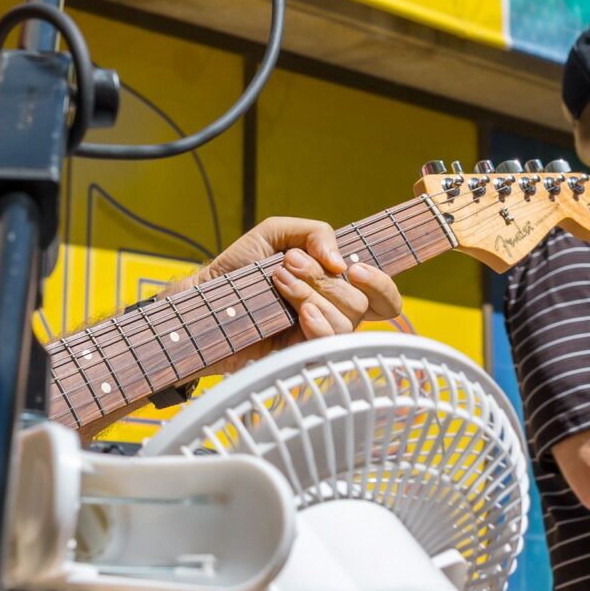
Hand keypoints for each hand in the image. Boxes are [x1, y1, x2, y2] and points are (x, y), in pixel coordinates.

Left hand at [176, 216, 402, 374]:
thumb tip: (339, 261)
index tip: (353, 268)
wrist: (206, 296)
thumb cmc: (242, 267)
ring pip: (345, 323)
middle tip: (289, 265)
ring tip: (279, 282)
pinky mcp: (298, 357)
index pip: (383, 298)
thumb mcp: (278, 233)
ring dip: (311, 295)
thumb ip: (315, 232)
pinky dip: (318, 324)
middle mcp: (332, 314)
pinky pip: (326, 346)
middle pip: (361, 304)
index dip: (380, 285)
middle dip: (324, 279)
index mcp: (336, 287)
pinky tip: (300, 314)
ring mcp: (316, 338)